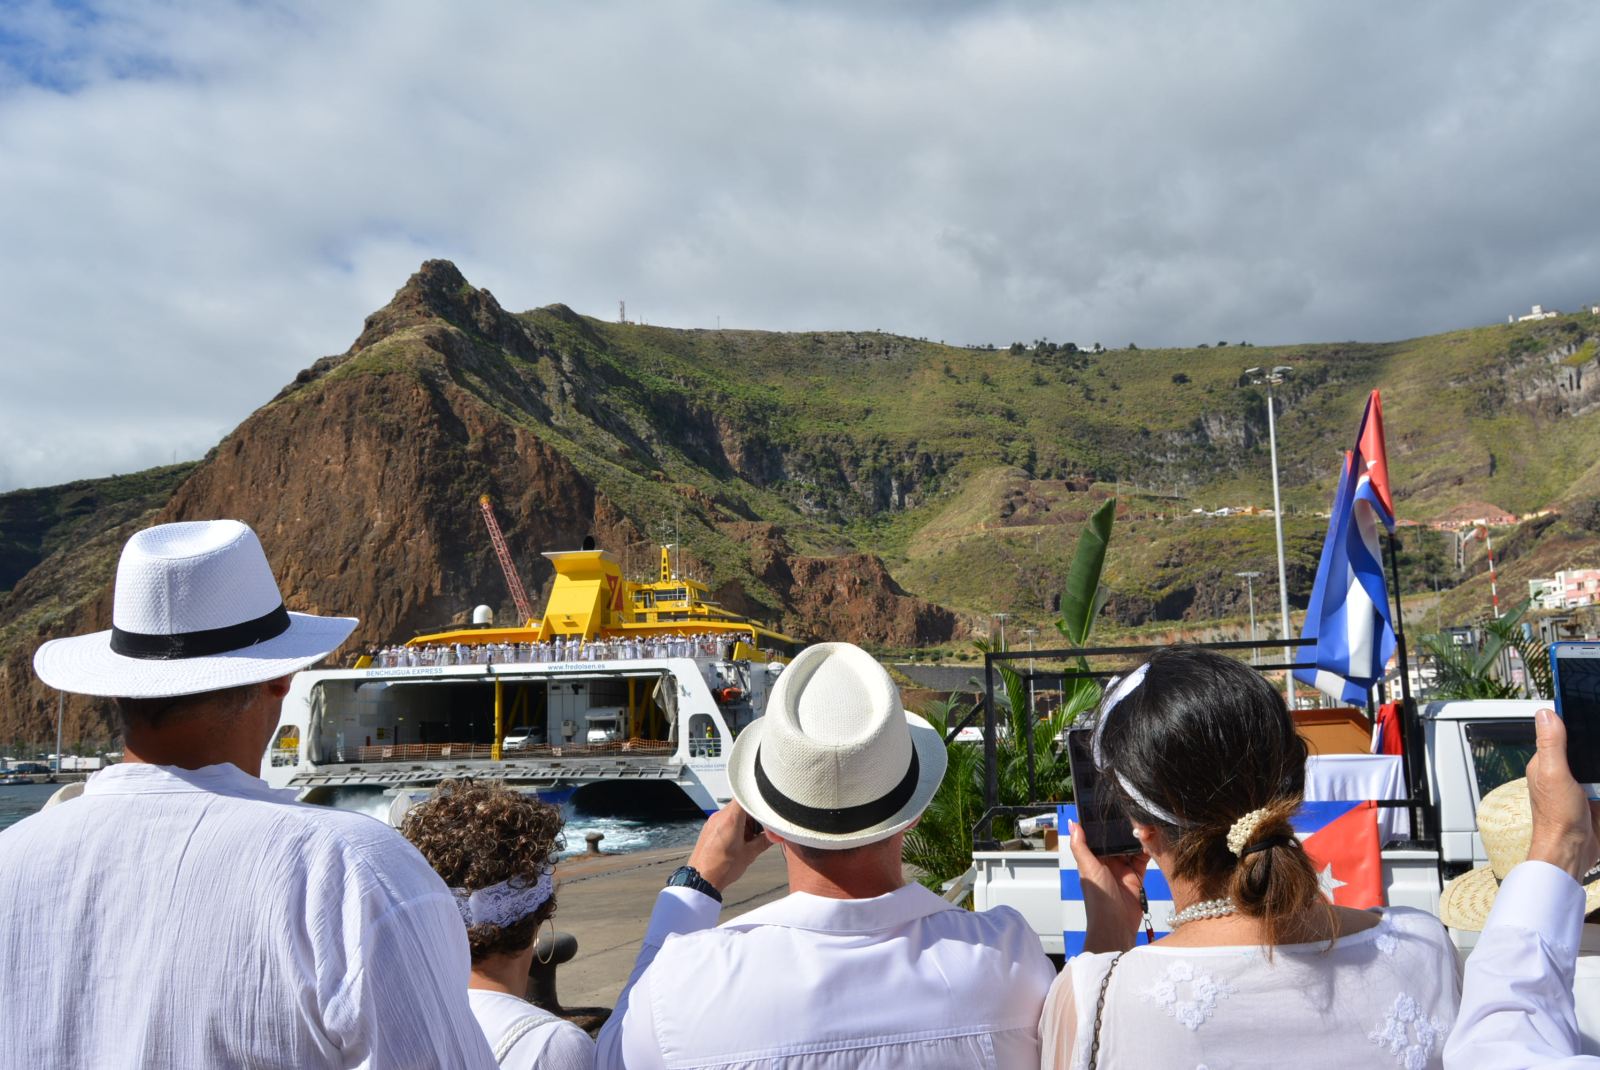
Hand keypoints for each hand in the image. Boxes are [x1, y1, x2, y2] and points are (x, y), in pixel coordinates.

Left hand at [687, 799, 771, 892]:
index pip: (746, 796)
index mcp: (731, 818)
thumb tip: (775, 835)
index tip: (766, 810)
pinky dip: (735, 827)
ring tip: (748, 840)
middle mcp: (720, 816)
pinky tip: (738, 842)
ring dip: (744, 823)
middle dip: (753, 817)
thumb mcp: (750, 854)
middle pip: (741, 806)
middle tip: (760, 832)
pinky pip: (725, 820)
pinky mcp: (709, 828)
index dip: (758, 800)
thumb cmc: (722, 868)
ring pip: (734, 814)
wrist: (701, 879)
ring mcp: (713, 821)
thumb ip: (765, 841)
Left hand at [1068, 820, 1149, 952]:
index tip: (1114, 806)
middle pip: (1117, 840)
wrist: (1116, 924)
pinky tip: (1153, 840)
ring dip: (1138, 838)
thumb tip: (1073, 822)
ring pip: (1132, 847)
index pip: (1099, 835)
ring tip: (1146, 823)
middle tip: (1135, 813)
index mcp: (1093, 858)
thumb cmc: (1098, 897)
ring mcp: (1123, 869)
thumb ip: (1081, 846)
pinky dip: (1148, 850)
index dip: (1106, 823)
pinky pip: (1143, 859)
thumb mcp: (1088, 868)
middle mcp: (1108, 861)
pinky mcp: (1137, 876)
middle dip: (1125, 829)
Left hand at [1526, 708, 1599, 880]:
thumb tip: (1546, 713)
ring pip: (1596, 764)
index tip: (1591, 709)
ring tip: (1595, 781)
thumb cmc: (1556, 818)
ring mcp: (1579, 785)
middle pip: (1585, 748)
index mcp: (1546, 762)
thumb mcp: (1553, 774)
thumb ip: (1551, 744)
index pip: (1560, 732)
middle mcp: (1561, 771)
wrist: (1572, 851)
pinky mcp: (1594, 797)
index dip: (1575, 722)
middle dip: (1595, 745)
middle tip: (1596, 752)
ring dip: (1598, 763)